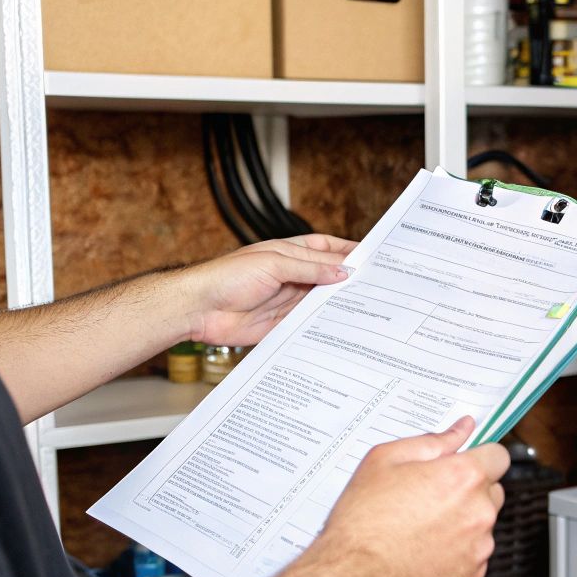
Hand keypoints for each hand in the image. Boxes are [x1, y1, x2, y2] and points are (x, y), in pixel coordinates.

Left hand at [180, 234, 357, 346]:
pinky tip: (340, 328)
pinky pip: (310, 325)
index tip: (374, 257)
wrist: (198, 309)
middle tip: (377, 287)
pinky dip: (324, 326)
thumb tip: (343, 273)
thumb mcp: (274, 263)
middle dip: (351, 281)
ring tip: (367, 309)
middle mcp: (292, 276)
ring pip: (323, 302)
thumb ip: (310, 269)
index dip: (350, 252)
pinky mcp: (283, 324)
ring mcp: (288, 300)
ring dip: (340, 305)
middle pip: (329, 277)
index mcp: (290, 253)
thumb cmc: (227, 276)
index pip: (328, 249)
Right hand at [310, 416, 510, 576]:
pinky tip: (426, 547)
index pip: (499, 456)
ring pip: (483, 523)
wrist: (354, 575)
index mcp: (464, 477)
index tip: (464, 463)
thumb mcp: (386, 460)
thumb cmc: (364, 520)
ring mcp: (480, 544)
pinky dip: (458, 550)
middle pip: (493, 490)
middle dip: (470, 489)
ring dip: (464, 520)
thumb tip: (461, 429)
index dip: (480, 457)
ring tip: (423, 525)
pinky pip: (475, 552)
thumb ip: (433, 441)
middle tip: (431, 496)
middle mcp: (480, 510)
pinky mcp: (474, 573)